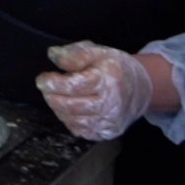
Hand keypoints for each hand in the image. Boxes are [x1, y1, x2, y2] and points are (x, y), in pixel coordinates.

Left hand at [36, 41, 152, 140]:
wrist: (141, 88)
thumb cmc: (115, 68)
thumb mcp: (97, 52)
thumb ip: (75, 54)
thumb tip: (53, 55)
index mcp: (108, 80)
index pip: (75, 86)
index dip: (54, 83)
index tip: (43, 79)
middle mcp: (111, 104)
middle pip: (71, 106)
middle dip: (52, 97)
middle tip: (46, 88)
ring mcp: (110, 121)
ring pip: (74, 120)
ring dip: (59, 109)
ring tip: (56, 97)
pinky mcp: (108, 132)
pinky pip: (81, 131)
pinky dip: (69, 120)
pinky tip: (68, 109)